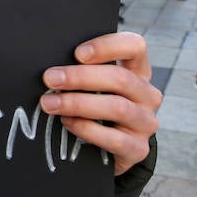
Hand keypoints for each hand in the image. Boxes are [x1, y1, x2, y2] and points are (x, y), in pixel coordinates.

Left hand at [39, 32, 159, 175]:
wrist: (108, 150)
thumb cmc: (95, 108)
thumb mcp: (94, 86)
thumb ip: (82, 71)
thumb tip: (53, 66)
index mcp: (138, 71)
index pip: (135, 46)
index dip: (108, 46)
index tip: (78, 53)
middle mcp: (147, 95)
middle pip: (121, 78)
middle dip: (80, 77)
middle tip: (50, 79)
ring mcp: (145, 123)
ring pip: (117, 107)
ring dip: (78, 103)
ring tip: (50, 103)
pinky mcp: (138, 149)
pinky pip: (114, 139)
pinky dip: (86, 129)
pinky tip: (67, 122)